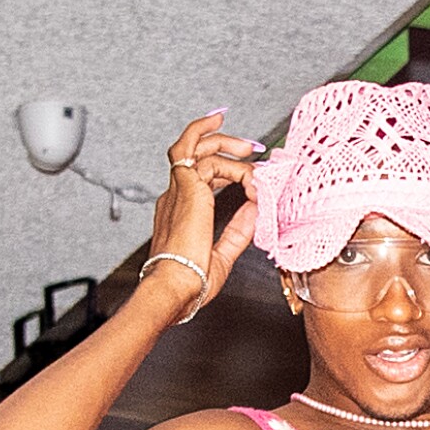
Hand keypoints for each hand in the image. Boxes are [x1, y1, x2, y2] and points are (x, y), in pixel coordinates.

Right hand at [141, 111, 260, 322]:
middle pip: (193, 153)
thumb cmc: (190, 281)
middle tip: (248, 148)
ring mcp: (179, 190)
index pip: (198, 178)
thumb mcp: (224, 253)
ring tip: (248, 148)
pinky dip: (231, 160)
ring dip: (225, 143)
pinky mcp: (187, 187)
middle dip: (222, 145)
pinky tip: (248, 169)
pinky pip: (203, 155)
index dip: (223, 171)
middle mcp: (176, 197)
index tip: (249, 177)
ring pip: (196, 147)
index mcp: (179, 212)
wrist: (174, 286)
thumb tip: (256, 209)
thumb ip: (240, 229)